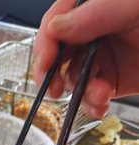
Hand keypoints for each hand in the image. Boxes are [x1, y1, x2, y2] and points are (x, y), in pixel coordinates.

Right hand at [33, 0, 138, 117]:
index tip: (47, 60)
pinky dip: (92, 103)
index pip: (58, 19)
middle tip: (53, 88)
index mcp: (97, 5)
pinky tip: (101, 103)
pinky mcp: (114, 80)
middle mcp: (96, 30)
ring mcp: (104, 56)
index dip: (46, 41)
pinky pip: (91, 94)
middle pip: (59, 52)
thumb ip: (94, 14)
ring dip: (82, 90)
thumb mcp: (132, 6)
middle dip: (54, 73)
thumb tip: (56, 27)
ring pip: (73, 77)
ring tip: (100, 94)